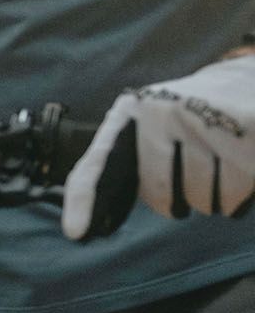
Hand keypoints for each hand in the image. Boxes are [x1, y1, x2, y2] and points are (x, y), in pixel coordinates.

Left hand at [63, 54, 254, 239]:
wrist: (240, 81)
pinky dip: (234, 200)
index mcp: (130, 112)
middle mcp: (160, 113)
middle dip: (175, 202)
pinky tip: (238, 172)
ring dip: (210, 200)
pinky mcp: (242, 134)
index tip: (75, 231)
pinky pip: (231, 196)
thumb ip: (119, 167)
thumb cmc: (185, 118)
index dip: (84, 198)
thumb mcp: (147, 129)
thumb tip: (84, 223)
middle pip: (160, 193)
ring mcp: (202, 121)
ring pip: (199, 198)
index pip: (98, 160)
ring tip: (216, 170)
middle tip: (187, 184)